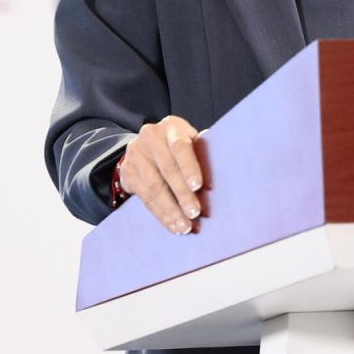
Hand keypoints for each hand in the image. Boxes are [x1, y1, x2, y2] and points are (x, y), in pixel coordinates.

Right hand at [119, 115, 205, 234]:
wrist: (146, 148)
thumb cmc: (179, 148)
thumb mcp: (191, 142)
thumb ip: (202, 152)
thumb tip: (226, 168)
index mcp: (172, 126)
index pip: (180, 146)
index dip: (189, 167)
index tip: (198, 186)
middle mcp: (151, 136)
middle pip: (167, 169)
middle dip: (182, 194)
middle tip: (195, 213)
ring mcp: (136, 153)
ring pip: (154, 186)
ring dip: (171, 210)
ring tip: (185, 226)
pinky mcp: (127, 171)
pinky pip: (145, 197)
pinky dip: (161, 214)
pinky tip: (172, 225)